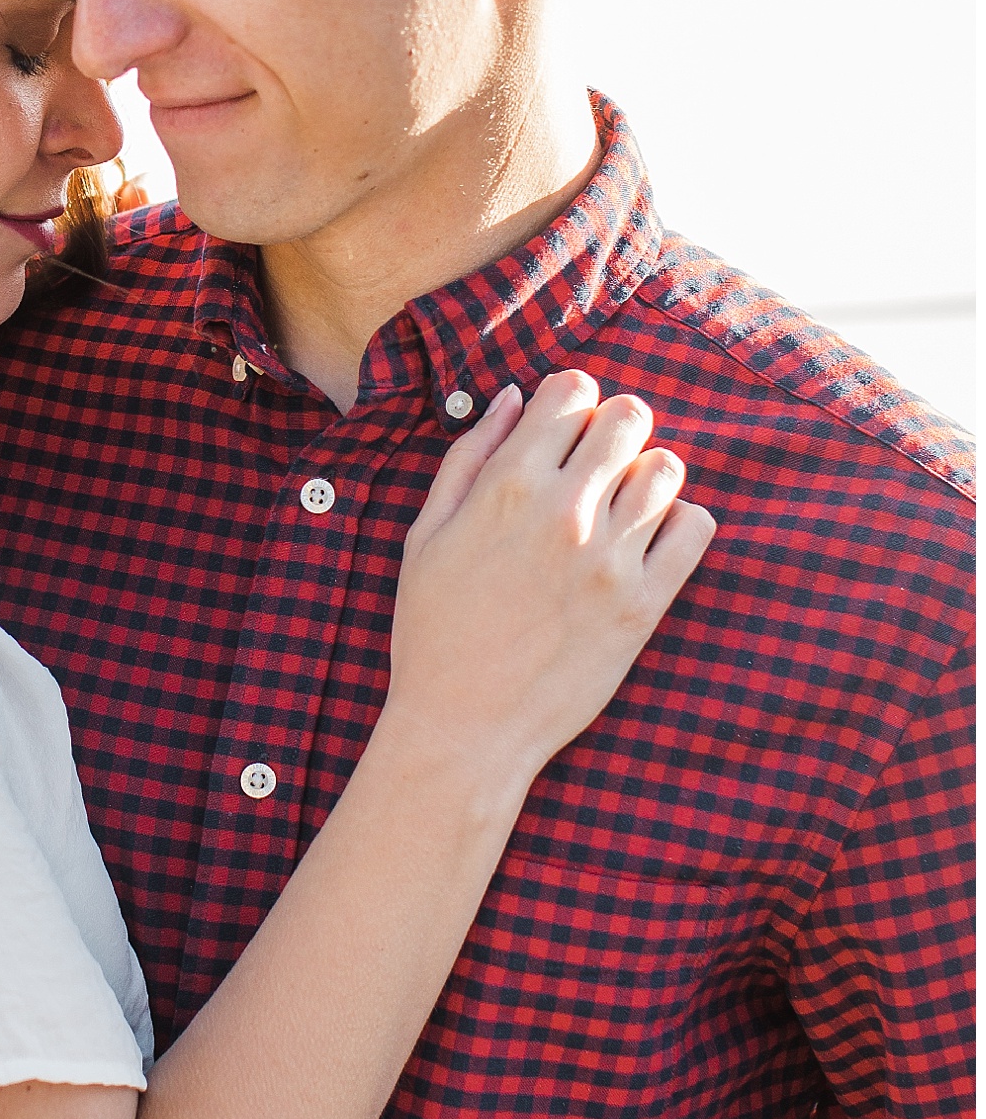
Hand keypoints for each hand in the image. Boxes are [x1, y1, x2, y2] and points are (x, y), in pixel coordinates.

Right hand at [389, 372, 713, 788]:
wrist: (462, 728)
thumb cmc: (432, 631)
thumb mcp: (425, 534)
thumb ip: (468, 456)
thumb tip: (514, 398)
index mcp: (506, 486)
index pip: (572, 390)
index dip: (571, 398)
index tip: (565, 427)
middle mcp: (563, 513)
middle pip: (629, 415)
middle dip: (615, 426)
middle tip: (599, 461)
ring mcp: (608, 560)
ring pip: (667, 468)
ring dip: (648, 474)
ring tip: (624, 504)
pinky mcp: (642, 606)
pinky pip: (694, 530)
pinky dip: (680, 523)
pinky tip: (647, 541)